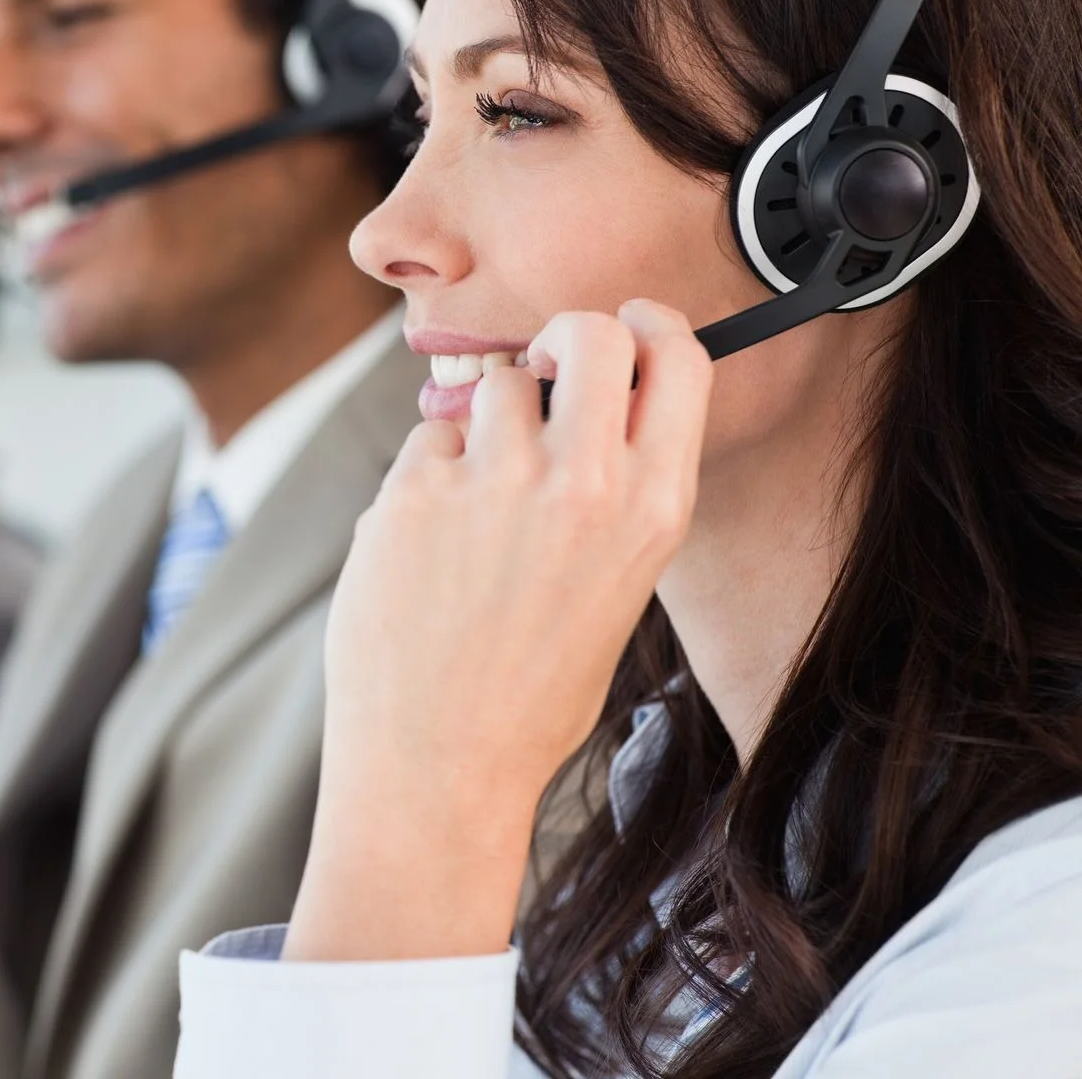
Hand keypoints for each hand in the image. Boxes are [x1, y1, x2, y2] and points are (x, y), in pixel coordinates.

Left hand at [287, 301, 711, 962]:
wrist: (439, 766)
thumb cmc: (527, 694)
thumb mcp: (617, 591)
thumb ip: (614, 497)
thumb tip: (582, 407)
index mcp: (653, 510)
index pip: (679, 358)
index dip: (649, 325)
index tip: (625, 327)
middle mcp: (583, 484)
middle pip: (588, 332)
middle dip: (563, 336)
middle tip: (541, 371)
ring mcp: (494, 483)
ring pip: (494, 385)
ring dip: (483, 425)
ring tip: (474, 511)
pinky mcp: (413, 493)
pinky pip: (427, 440)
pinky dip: (425, 477)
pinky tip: (426, 550)